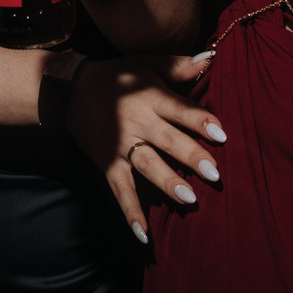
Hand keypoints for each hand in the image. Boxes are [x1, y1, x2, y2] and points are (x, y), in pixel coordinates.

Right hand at [68, 55, 226, 243]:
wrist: (70, 89)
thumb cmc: (117, 77)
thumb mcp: (146, 63)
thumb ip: (179, 65)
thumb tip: (211, 57)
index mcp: (150, 97)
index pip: (179, 109)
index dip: (200, 120)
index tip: (222, 133)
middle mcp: (137, 122)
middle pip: (167, 140)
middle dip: (190, 156)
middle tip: (213, 173)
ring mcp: (121, 146)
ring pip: (146, 165)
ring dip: (166, 182)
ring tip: (189, 199)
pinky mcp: (108, 164)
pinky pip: (120, 190)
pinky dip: (131, 212)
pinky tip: (144, 235)